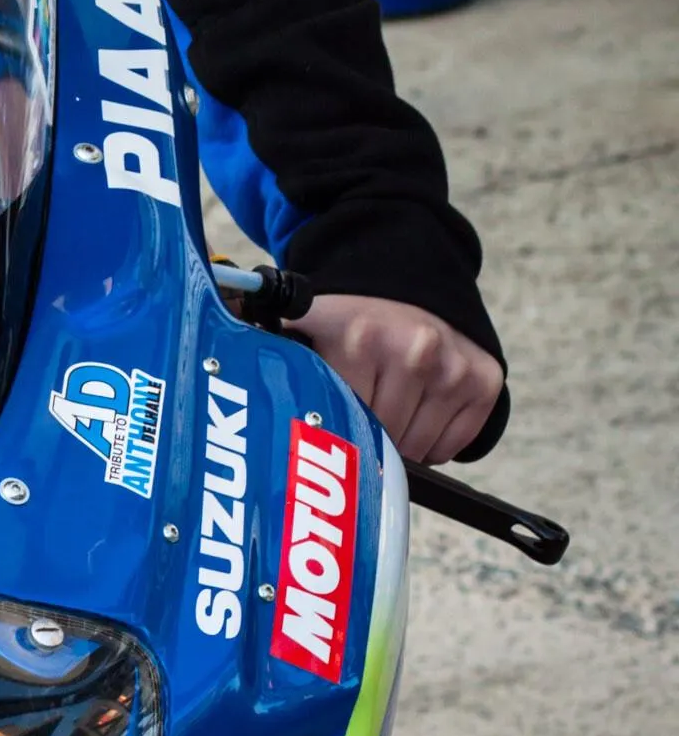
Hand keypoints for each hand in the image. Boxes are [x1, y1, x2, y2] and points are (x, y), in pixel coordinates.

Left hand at [286, 295, 502, 464]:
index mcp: (360, 339)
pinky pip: (451, 446)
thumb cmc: (355, 322)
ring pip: (417, 449)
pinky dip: (433, 444)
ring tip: (390, 413)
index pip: (343, 422)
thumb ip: (283, 361)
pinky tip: (419, 415)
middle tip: (361, 418)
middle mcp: (414, 351)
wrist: (411, 286)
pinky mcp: (484, 382)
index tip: (328, 429)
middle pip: (382, 440)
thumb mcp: (311, 327)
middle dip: (369, 439)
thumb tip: (251, 400)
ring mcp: (454, 368)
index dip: (335, 431)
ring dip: (401, 446)